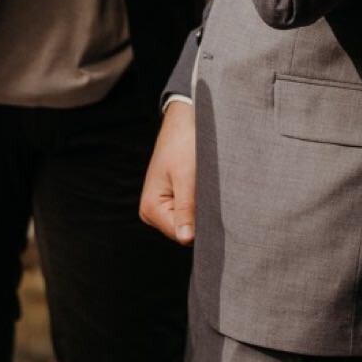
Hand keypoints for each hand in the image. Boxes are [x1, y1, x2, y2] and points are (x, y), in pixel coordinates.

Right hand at [139, 99, 196, 244]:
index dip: (199, 225)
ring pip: (190, 222)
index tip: (211, 206)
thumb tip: (186, 239)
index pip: (180, 234)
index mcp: (150, 209)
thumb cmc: (184, 145)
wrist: (185, 121)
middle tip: (210, 194)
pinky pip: (191, 212)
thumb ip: (186, 210)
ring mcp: (163, 207)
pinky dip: (201, 203)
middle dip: (201, 217)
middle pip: (184, 231)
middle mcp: (153, 212)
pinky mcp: (174, 200)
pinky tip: (205, 188)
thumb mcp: (186, 177)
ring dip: (202, 209)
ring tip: (206, 187)